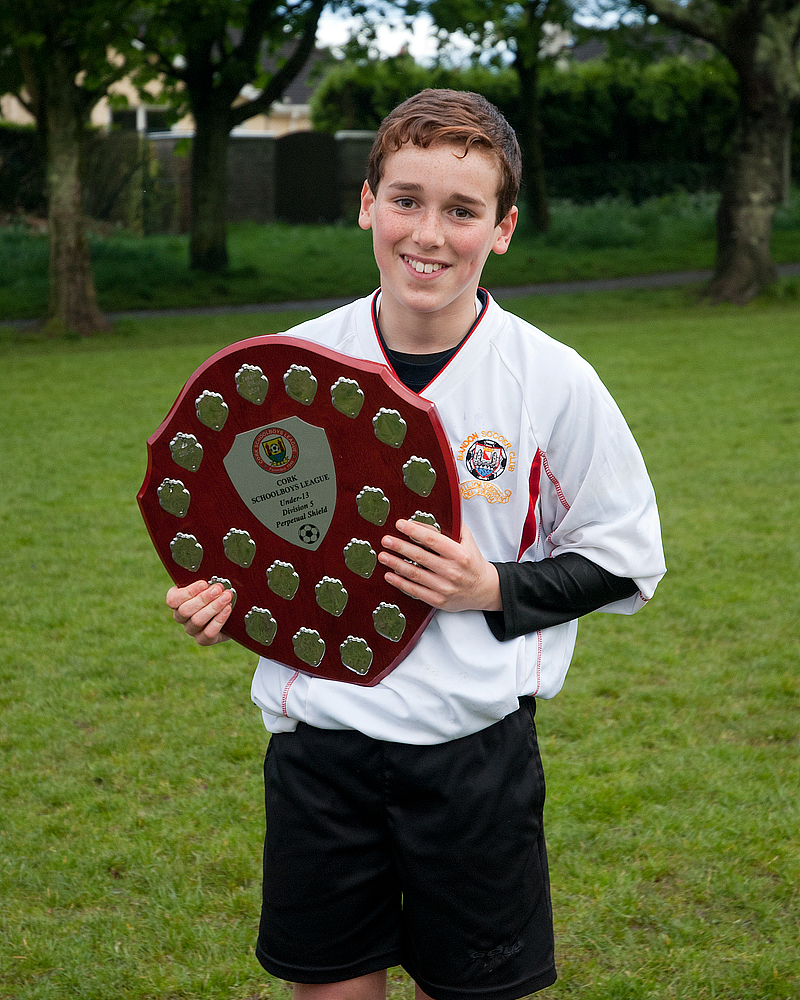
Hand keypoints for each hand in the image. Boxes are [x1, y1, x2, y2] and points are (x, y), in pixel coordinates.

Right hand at [166, 579, 231, 645]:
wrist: (229, 616)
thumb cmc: (215, 595)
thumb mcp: (207, 586)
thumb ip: (205, 583)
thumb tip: (212, 578)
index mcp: (177, 602)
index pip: (173, 599)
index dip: (188, 592)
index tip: (204, 583)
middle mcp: (181, 617)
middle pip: (185, 610)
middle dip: (204, 598)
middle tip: (218, 589)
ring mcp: (191, 630)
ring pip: (197, 621)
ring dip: (214, 607)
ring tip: (226, 597)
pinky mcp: (203, 640)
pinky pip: (208, 633)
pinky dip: (219, 620)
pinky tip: (227, 609)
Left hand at [378, 520, 501, 612]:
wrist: (484, 590)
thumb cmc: (472, 561)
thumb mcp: (467, 540)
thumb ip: (451, 527)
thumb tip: (425, 519)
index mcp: (460, 554)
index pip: (433, 540)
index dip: (414, 531)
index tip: (400, 524)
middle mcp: (453, 572)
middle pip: (421, 557)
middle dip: (400, 547)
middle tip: (385, 540)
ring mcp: (445, 588)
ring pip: (415, 574)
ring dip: (396, 564)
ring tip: (383, 555)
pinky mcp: (439, 601)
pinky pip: (415, 591)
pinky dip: (400, 583)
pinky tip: (389, 575)